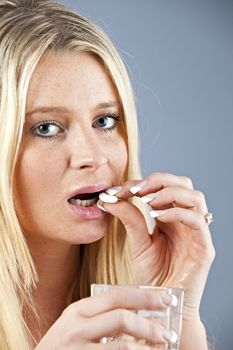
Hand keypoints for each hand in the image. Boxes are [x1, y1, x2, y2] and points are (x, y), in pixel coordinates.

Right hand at [34, 287, 175, 348]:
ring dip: (146, 346)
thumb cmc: (63, 346)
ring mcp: (77, 348)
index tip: (166, 299)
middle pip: (121, 317)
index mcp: (79, 309)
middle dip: (149, 323)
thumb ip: (101, 316)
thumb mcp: (77, 324)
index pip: (116, 296)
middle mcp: (76, 326)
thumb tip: (139, 313)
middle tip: (168, 331)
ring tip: (161, 346)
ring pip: (122, 345)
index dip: (144, 296)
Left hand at [99, 172, 215, 320]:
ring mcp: (197, 234)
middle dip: (159, 180)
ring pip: (195, 197)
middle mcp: (186, 221)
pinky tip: (157, 216)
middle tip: (136, 189)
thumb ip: (130, 218)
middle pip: (183, 184)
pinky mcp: (204, 248)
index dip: (142, 183)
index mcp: (171, 217)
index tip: (118, 190)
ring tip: (147, 202)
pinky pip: (197, 221)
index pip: (163, 187)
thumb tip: (110, 197)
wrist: (159, 307)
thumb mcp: (137, 242)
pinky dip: (177, 213)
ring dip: (169, 193)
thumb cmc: (151, 276)